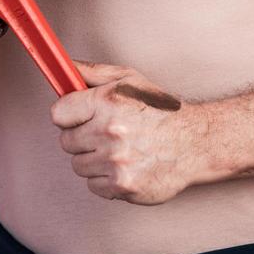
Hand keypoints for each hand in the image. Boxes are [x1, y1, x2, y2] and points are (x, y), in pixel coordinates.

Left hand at [51, 60, 204, 204]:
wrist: (195, 142)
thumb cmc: (160, 110)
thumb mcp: (129, 80)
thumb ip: (92, 73)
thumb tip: (63, 67)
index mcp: (108, 102)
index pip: (58, 113)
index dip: (69, 115)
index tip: (80, 116)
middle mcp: (110, 132)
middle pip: (66, 142)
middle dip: (83, 137)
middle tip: (107, 133)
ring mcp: (116, 161)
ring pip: (79, 165)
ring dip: (94, 160)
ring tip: (119, 149)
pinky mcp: (122, 185)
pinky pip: (93, 186)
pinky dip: (106, 179)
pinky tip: (125, 166)